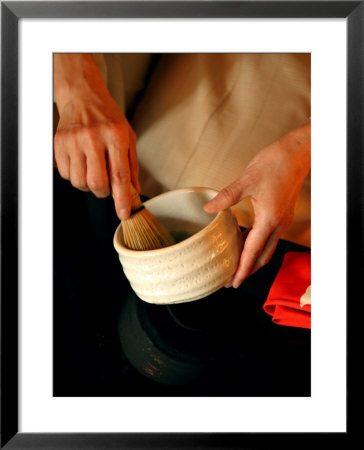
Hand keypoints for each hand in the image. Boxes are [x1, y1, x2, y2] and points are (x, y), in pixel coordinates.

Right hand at [53, 54, 138, 220]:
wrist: (82, 95)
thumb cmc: (108, 116)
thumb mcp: (128, 136)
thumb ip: (131, 165)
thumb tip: (134, 191)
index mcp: (115, 136)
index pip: (120, 175)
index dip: (122, 199)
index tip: (124, 214)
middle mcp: (93, 138)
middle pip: (97, 183)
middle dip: (104, 192)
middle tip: (106, 185)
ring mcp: (73, 141)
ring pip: (79, 182)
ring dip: (89, 185)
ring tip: (93, 169)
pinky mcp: (59, 144)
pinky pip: (65, 175)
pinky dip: (75, 176)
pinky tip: (81, 163)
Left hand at [204, 122, 310, 287]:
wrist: (296, 153)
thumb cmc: (276, 164)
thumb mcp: (248, 179)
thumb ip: (227, 196)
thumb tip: (209, 210)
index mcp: (269, 220)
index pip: (253, 252)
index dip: (242, 270)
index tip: (233, 283)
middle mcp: (277, 224)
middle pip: (262, 257)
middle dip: (247, 270)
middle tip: (230, 280)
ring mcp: (280, 220)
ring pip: (266, 248)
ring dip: (251, 258)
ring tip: (234, 264)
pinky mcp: (280, 213)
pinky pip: (267, 235)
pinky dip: (254, 243)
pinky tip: (242, 240)